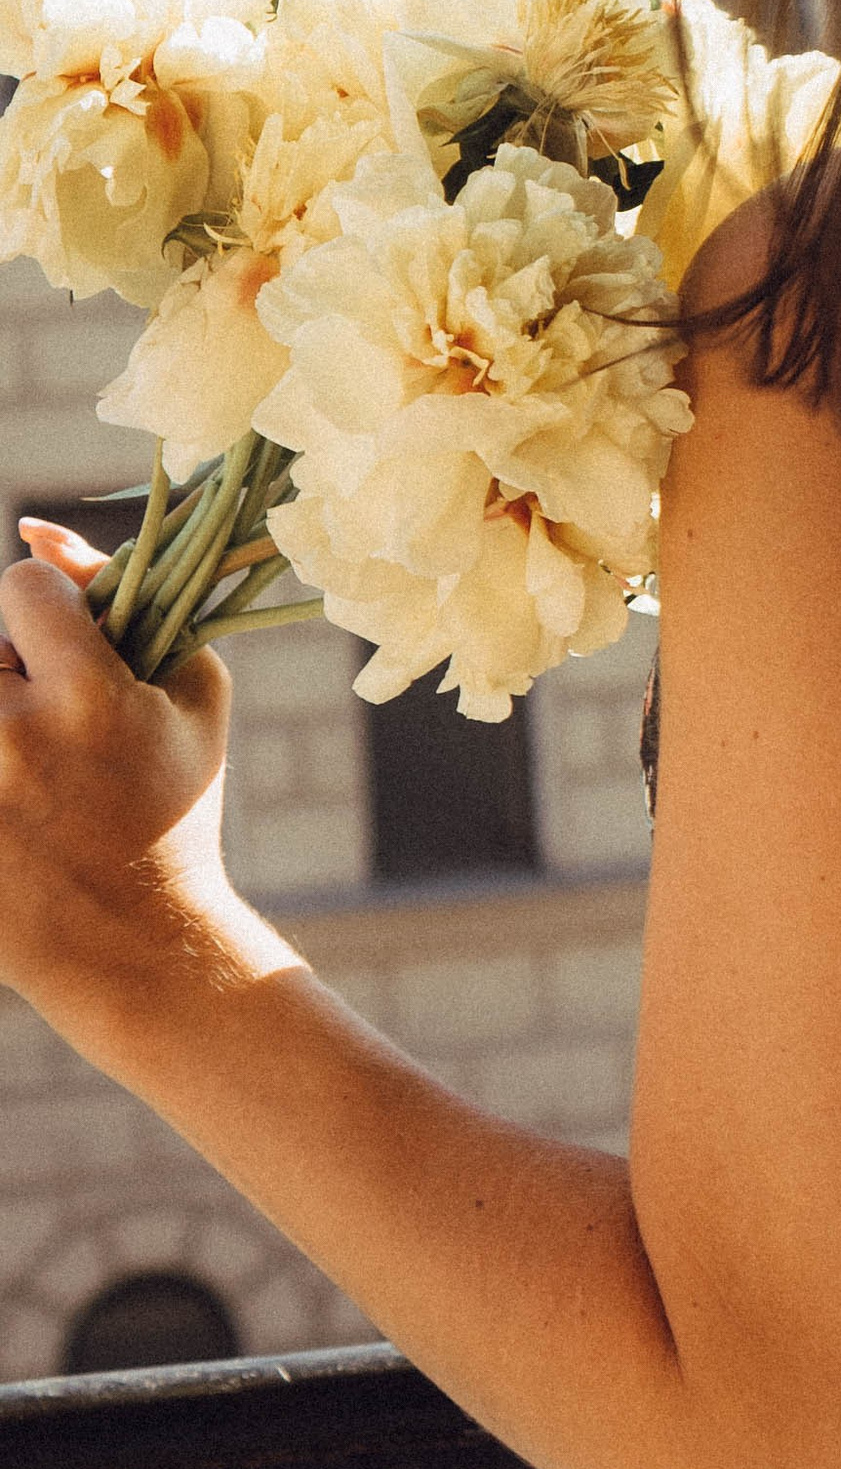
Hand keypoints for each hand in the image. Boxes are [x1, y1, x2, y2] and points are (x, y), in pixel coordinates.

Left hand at [0, 523, 231, 1013]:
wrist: (129, 939)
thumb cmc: (174, 806)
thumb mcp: (193, 694)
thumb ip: (130, 596)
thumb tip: (33, 529)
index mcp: (88, 696)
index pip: (20, 586)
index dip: (47, 610)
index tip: (69, 651)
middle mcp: (13, 737)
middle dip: (8, 666)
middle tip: (42, 717)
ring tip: (25, 761)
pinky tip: (16, 794)